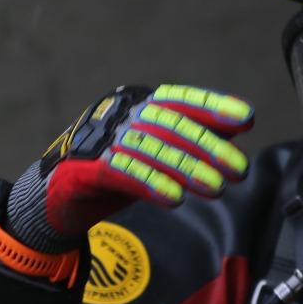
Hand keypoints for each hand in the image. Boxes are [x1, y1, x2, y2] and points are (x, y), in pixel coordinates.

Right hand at [0, 84, 255, 268]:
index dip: (212, 107)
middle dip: (208, 146)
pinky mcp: (82, 168)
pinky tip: (174, 197)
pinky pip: (120, 171)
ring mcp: (97, 139)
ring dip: (186, 168)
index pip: (178, 100)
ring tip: (217, 188)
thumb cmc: (112, 174)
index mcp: (135, 104)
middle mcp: (116, 114)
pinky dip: (149, 182)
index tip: (247, 117)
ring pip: (148, 148)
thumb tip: (239, 123)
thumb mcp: (156, 154)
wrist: (55, 203)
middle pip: (169, 125)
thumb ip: (190, 138)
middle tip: (239, 169)